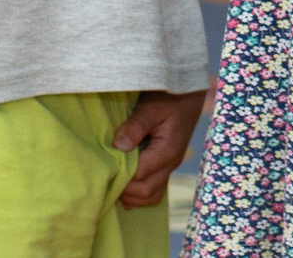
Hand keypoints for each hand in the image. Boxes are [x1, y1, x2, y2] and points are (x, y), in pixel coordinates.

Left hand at [113, 87, 207, 207]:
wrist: (190, 95)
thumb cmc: (170, 98)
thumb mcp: (151, 107)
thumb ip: (135, 126)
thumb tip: (118, 147)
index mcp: (167, 151)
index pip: (139, 175)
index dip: (120, 175)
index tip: (103, 168)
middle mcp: (171, 164)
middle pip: (146, 191)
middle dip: (124, 191)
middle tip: (105, 179)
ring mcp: (170, 166)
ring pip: (152, 195)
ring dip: (132, 196)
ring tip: (114, 187)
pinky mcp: (167, 165)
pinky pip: (156, 189)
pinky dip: (140, 194)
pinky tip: (126, 187)